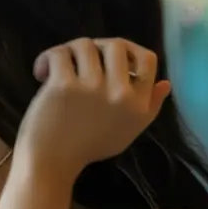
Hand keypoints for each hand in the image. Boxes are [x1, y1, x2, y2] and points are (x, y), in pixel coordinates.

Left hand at [17, 37, 170, 179]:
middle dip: (98, 47)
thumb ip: (149, 107)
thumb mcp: (128, 132)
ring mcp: (92, 87)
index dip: (129, 53)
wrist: (51, 163)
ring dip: (70, 51)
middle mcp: (120, 94)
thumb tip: (165, 83)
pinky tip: (41, 73)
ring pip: (86, 44)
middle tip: (81, 61)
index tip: (109, 62)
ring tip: (59, 68)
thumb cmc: (88, 149)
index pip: (148, 60)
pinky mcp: (64, 85)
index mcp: (139, 105)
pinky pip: (60, 53)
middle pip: (117, 45)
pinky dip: (47, 58)